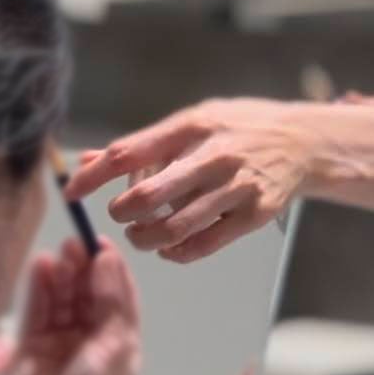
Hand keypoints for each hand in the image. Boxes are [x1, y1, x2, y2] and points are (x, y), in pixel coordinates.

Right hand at [0, 237, 141, 374]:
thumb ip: (113, 300)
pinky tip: (42, 264)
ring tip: (61, 251)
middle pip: (88, 296)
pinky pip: (37, 310)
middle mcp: (90, 344)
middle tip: (77, 242)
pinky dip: (39, 287)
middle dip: (84, 268)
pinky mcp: (30, 348)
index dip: (111, 271)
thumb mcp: (116, 346)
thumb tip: (108, 259)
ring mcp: (59, 345)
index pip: (118, 300)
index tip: (102, 244)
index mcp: (119, 347)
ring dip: (62, 273)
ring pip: (63, 300)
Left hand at [66, 99, 313, 263]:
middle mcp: (214, 155)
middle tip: (119, 215)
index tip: (71, 192)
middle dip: (123, 212)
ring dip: (146, 238)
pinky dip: (177, 253)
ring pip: (176, 226)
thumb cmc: (237, 128)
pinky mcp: (253, 214)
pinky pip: (205, 244)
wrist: (302, 142)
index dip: (94, 176)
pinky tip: (168, 249)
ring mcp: (236, 186)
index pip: (130, 152)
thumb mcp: (194, 121)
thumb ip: (144, 144)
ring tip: (140, 235)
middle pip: (150, 194)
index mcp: (193, 126)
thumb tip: (89, 160)